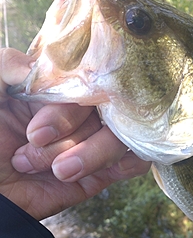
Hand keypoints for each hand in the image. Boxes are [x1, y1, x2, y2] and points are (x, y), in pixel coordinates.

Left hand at [0, 48, 150, 219]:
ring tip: (57, 171)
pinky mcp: (103, 173)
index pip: (82, 81)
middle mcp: (76, 114)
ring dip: (89, 155)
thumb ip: (7, 64)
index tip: (36, 130)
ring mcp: (91, 142)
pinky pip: (135, 160)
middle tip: (35, 145)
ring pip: (118, 136)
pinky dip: (126, 163)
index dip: (65, 107)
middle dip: (69, 132)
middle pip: (104, 108)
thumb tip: (42, 65)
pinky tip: (90, 171)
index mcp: (53, 92)